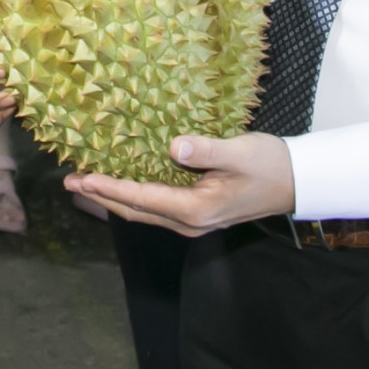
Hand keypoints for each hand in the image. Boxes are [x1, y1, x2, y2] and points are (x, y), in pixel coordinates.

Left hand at [65, 133, 293, 234]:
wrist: (297, 182)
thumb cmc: (270, 164)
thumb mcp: (240, 152)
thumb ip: (206, 150)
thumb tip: (174, 146)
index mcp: (196, 209)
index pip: (143, 199)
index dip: (110, 188)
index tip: (82, 178)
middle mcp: (190, 221)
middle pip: (136, 210)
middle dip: (102, 196)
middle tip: (70, 181)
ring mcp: (194, 220)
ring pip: (144, 211)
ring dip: (114, 197)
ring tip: (86, 184)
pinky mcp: (197, 211)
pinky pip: (156, 206)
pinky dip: (133, 196)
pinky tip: (122, 184)